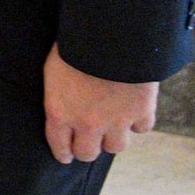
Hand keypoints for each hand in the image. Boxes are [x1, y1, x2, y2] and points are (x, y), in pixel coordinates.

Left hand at [42, 43, 156, 162]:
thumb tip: (62, 104)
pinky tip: (133, 113)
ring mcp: (116, 120)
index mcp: (60, 111)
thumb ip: (58, 94)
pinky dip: (138, 122)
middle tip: (88, 143)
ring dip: (113, 137)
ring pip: (116, 146)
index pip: (59, 145)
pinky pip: (141, 128)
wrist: (109, 38)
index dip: (63, 153)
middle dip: (86, 149)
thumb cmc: (74, 47)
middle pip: (88, 153)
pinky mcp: (141, 112)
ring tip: (111, 127)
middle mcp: (87, 123)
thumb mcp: (53, 70)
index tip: (66, 156)